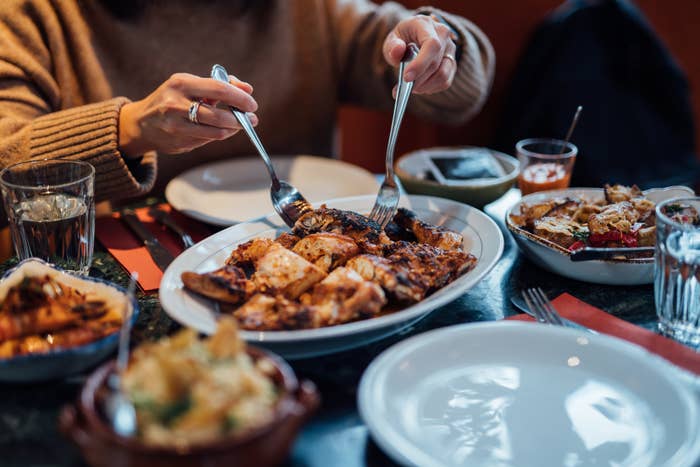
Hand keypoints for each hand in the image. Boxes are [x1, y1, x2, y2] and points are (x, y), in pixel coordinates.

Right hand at [118, 73, 257, 156]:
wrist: (141, 123)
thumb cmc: (172, 99)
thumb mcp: (190, 85)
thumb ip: (219, 85)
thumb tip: (247, 90)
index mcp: (181, 84)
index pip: (219, 89)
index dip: (240, 98)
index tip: (252, 104)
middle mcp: (176, 105)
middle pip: (219, 116)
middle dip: (240, 119)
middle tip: (252, 119)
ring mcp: (176, 127)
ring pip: (216, 132)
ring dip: (233, 129)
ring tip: (239, 125)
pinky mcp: (178, 143)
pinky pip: (208, 141)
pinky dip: (218, 135)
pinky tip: (220, 130)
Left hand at [383, 15, 457, 94]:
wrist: (414, 39)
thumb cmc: (402, 39)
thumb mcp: (392, 39)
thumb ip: (392, 45)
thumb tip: (397, 50)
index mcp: (426, 24)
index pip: (431, 44)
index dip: (420, 63)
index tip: (406, 78)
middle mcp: (443, 35)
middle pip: (435, 63)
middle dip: (418, 80)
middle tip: (402, 89)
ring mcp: (450, 50)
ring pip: (443, 75)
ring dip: (425, 86)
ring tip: (411, 88)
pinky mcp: (452, 64)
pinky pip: (445, 81)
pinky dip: (431, 88)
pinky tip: (420, 86)